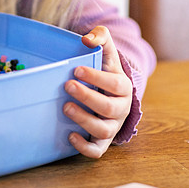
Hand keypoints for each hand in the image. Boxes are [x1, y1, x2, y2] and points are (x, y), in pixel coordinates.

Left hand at [63, 26, 132, 157]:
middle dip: (87, 97)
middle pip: (108, 108)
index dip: (97, 78)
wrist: (111, 94)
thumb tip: (87, 39)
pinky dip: (84, 147)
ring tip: (65, 107)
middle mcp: (120, 108)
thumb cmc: (105, 71)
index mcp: (123, 87)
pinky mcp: (102, 141)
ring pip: (102, 130)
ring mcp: (112, 126)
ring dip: (83, 120)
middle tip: (67, 86)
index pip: (115, 84)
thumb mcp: (106, 52)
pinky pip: (97, 150)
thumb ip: (101, 37)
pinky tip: (70, 135)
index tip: (76, 70)